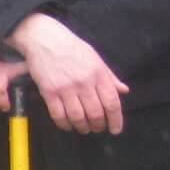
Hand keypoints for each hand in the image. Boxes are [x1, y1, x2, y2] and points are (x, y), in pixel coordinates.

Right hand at [8, 14, 127, 134]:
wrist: (45, 39)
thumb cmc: (72, 48)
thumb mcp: (95, 58)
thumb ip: (110, 77)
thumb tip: (124, 91)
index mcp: (98, 74)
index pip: (112, 103)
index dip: (116, 120)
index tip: (115, 130)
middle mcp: (84, 82)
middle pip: (96, 114)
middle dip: (98, 126)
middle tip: (97, 128)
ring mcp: (66, 88)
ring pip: (78, 117)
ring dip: (82, 127)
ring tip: (83, 128)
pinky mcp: (49, 92)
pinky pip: (58, 115)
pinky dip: (64, 124)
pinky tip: (67, 125)